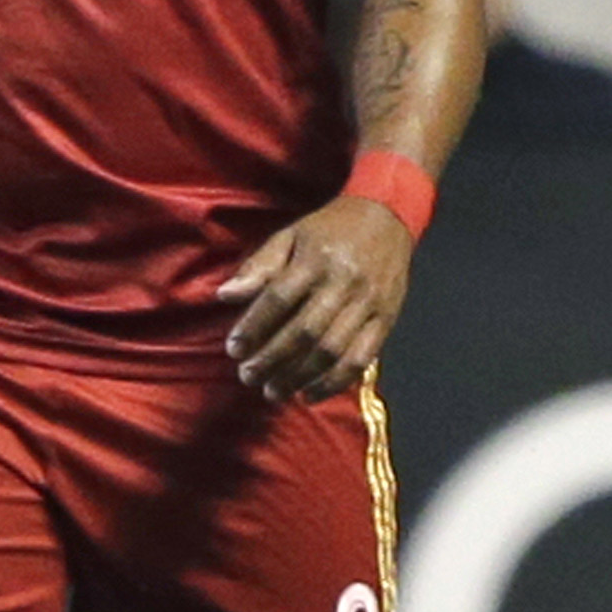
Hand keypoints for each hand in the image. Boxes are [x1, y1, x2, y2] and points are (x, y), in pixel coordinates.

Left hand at [223, 195, 413, 400]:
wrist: (386, 216)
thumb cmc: (330, 229)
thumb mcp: (290, 236)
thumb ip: (258, 266)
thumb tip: (225, 295)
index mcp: (316, 259)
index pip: (279, 299)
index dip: (253, 327)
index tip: (234, 349)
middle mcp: (344, 283)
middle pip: (304, 332)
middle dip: (272, 360)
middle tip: (248, 376)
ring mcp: (368, 304)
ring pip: (331, 351)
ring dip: (299, 377)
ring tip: (273, 391)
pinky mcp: (386, 321)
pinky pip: (360, 360)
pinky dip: (333, 383)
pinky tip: (309, 395)